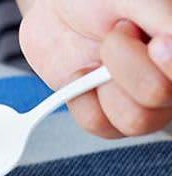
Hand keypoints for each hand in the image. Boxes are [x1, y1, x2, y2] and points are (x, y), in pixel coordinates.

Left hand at [19, 0, 171, 136]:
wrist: (54, 6)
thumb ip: (168, 22)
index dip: (171, 65)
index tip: (156, 44)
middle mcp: (170, 76)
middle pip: (159, 96)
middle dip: (125, 63)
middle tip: (118, 31)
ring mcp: (141, 99)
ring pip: (134, 121)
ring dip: (103, 84)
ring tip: (100, 54)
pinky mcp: (109, 115)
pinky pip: (100, 125)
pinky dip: (82, 99)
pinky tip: (83, 74)